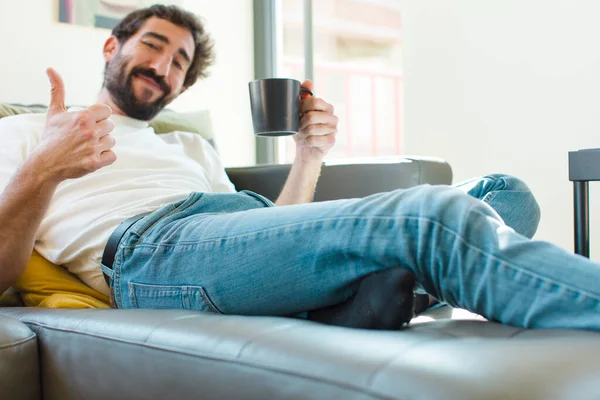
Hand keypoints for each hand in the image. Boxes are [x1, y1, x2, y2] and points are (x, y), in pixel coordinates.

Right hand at [32, 68, 116, 182]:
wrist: (45, 164)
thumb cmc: (51, 136)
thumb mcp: (54, 112)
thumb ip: (57, 90)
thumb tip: (50, 68)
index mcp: (83, 117)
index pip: (107, 111)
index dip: (99, 117)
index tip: (88, 122)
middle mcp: (89, 131)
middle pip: (110, 126)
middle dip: (100, 131)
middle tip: (85, 137)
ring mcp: (92, 148)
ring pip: (112, 141)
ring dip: (102, 144)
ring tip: (86, 147)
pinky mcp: (94, 163)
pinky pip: (112, 156)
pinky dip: (104, 158)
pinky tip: (91, 156)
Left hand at [294, 80, 337, 162]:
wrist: (305, 148)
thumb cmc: (303, 128)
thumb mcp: (300, 111)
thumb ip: (304, 96)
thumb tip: (308, 82)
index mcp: (327, 107)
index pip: (314, 101)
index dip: (302, 107)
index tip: (299, 112)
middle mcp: (333, 118)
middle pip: (311, 116)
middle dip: (301, 123)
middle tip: (300, 126)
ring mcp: (334, 130)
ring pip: (312, 129)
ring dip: (303, 133)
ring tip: (304, 134)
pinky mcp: (331, 142)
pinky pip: (313, 140)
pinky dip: (307, 141)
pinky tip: (308, 142)